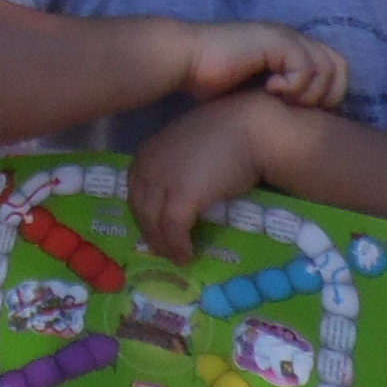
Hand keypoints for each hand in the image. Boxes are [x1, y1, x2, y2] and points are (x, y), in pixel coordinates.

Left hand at [125, 94, 274, 260]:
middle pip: (140, 209)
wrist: (251, 129)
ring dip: (163, 245)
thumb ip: (174, 166)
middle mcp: (148, 166)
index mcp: (147, 153)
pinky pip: (173, 229)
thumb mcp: (187, 147)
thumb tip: (174, 196)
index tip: (154, 230)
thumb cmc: (226, 134)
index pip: (135, 192)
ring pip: (153, 222)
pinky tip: (187, 255)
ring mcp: (163, 181)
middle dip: (150, 233)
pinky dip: (178, 246)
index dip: (144, 215)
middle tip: (163, 251)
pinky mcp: (182, 196)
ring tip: (176, 258)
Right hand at [171, 17, 345, 113]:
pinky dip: (292, 85)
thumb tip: (302, 126)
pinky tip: (270, 89)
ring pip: (325, 67)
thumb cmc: (213, 82)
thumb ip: (281, 100)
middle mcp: (293, 39)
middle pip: (339, 66)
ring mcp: (285, 37)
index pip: (336, 69)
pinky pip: (304, 66)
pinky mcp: (274, 39)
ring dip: (307, 92)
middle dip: (325, 95)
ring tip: (281, 100)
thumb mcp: (257, 95)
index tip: (305, 114)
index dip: (329, 95)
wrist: (187, 61)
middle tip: (296, 108)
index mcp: (291, 49)